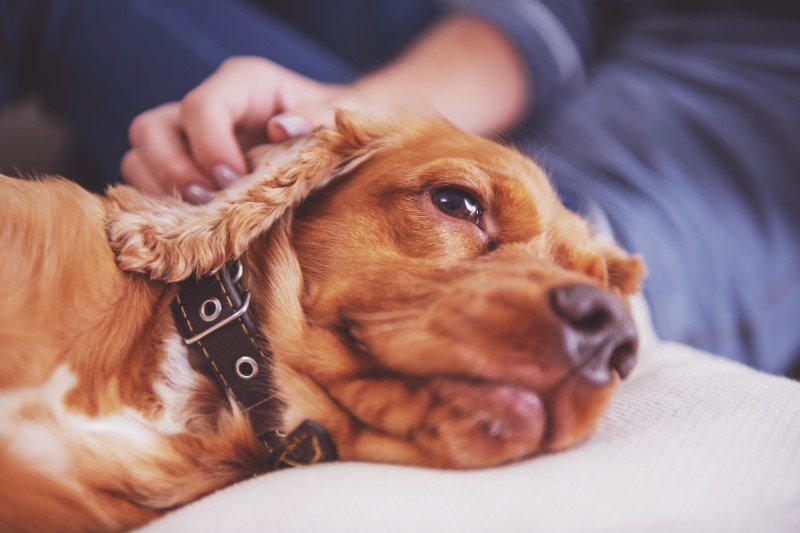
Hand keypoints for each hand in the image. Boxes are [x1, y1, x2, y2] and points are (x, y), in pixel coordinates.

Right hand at [122, 18, 527, 203]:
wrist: (343, 145)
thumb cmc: (342, 129)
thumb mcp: (342, 120)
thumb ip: (318, 118)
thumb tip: (280, 129)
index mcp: (243, 84)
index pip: (201, 106)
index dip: (208, 146)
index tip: (233, 181)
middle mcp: (208, 107)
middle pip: (152, 129)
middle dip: (172, 172)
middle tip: (208, 205)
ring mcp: (190, 140)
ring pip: (138, 157)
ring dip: (160, 193)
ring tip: (200, 220)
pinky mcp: (187, 171)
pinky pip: (148, 186)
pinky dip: (162, 209)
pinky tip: (194, 228)